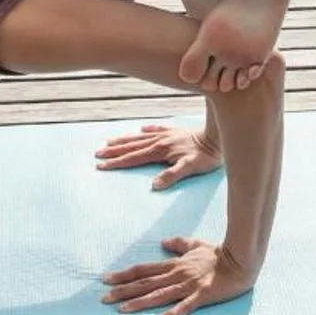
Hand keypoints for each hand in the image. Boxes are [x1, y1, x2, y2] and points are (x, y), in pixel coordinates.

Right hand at [93, 123, 220, 188]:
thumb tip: (154, 185)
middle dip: (114, 151)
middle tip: (97, 153)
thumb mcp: (190, 168)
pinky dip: (148, 130)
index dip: (116, 163)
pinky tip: (142, 129)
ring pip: (140, 138)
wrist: (219, 137)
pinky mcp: (175, 132)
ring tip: (110, 141)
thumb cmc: (206, 156)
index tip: (101, 166)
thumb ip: (172, 175)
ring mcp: (166, 135)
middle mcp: (160, 141)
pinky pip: (157, 129)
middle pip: (132, 147)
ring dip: (124, 140)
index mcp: (160, 151)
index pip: (133, 158)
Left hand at [102, 237, 254, 314]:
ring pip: (159, 294)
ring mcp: (189, 285)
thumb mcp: (196, 245)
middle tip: (103, 298)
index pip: (144, 270)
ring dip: (139, 302)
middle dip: (123, 290)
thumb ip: (179, 244)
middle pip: (145, 283)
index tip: (106, 279)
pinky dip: (172, 313)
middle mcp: (177, 274)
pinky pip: (185, 306)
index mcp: (174, 265)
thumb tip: (164, 242)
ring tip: (121, 309)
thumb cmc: (219, 254)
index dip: (124, 275)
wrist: (241, 261)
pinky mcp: (202, 295)